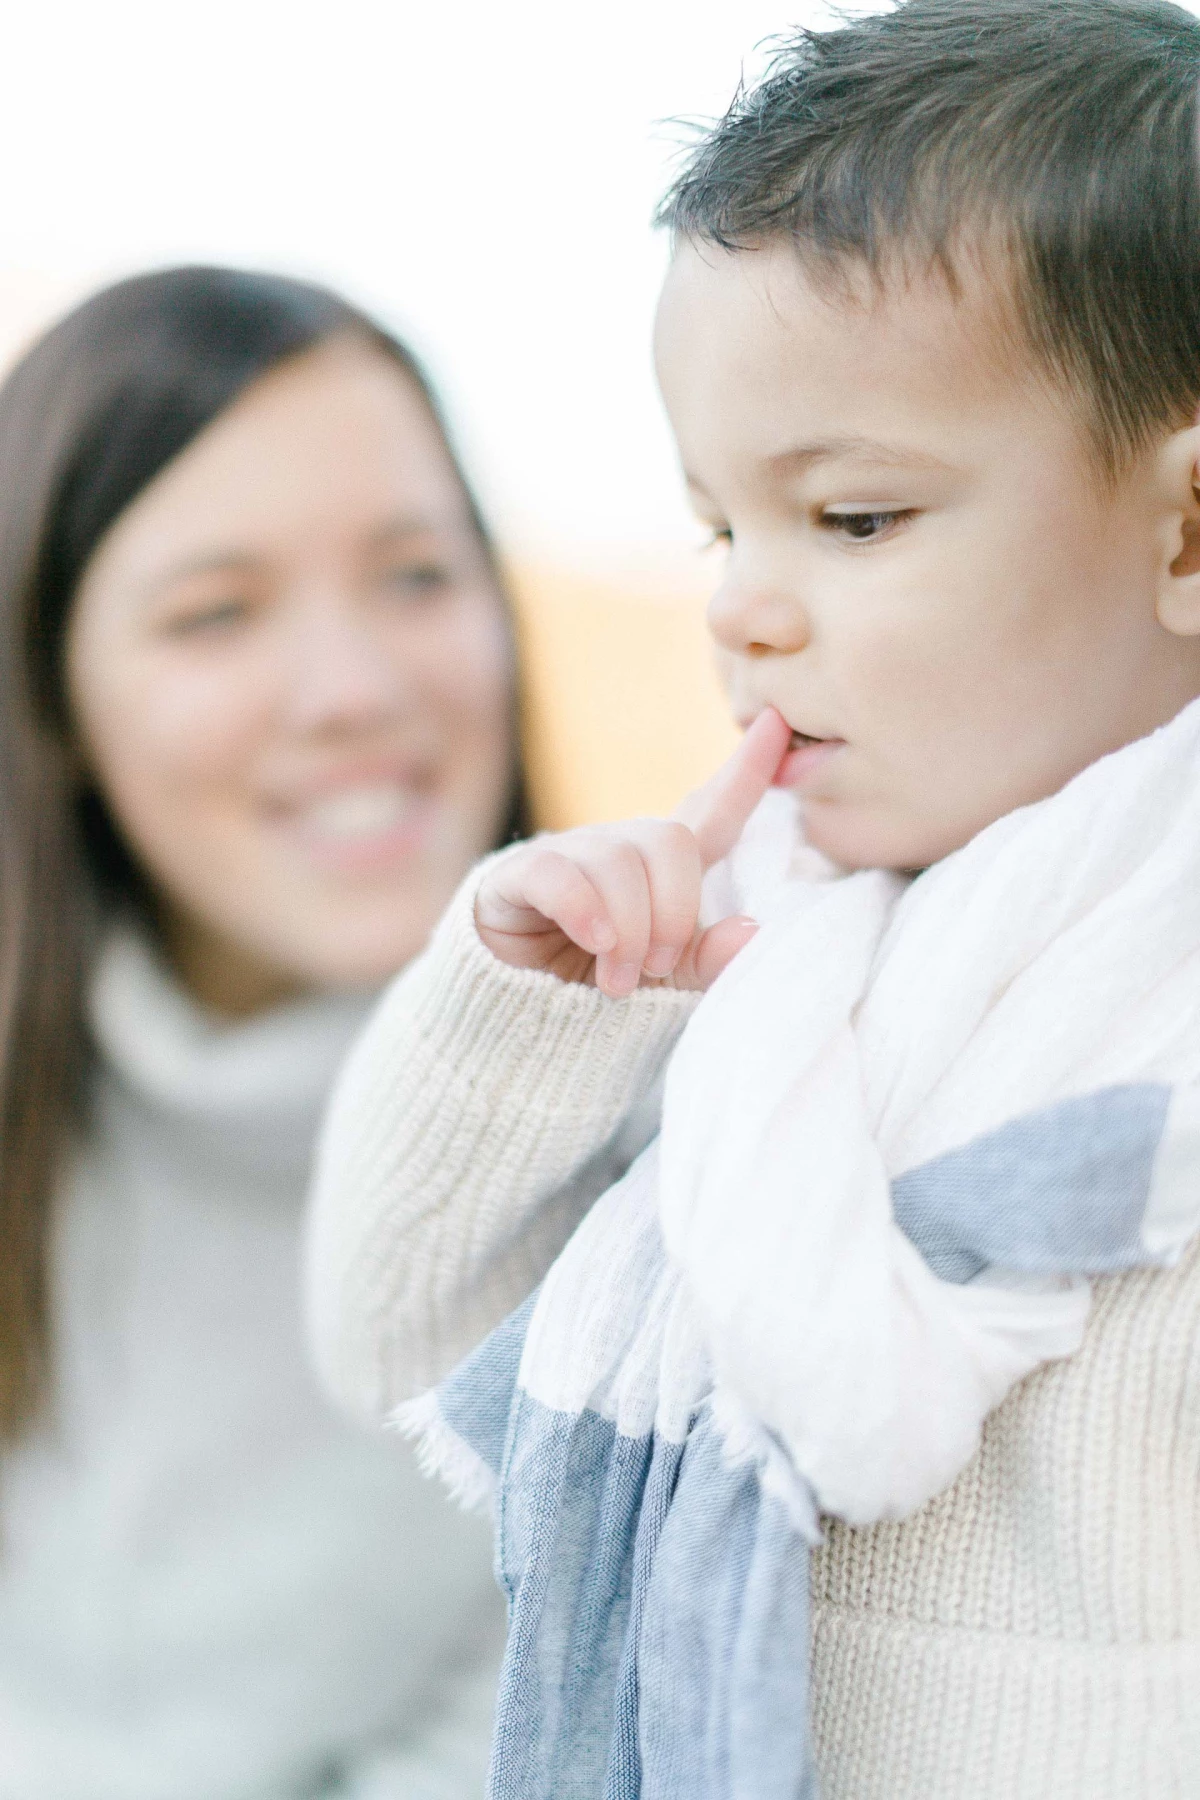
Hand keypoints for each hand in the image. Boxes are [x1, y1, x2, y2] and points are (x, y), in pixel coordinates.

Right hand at [474, 708, 791, 995]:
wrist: (511, 1022)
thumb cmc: (593, 993)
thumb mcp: (662, 985)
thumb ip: (706, 961)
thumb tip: (753, 931)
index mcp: (659, 872)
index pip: (711, 812)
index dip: (746, 770)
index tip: (779, 722)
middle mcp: (616, 852)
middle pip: (668, 840)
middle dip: (674, 911)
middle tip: (654, 965)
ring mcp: (566, 858)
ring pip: (617, 862)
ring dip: (627, 929)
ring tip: (617, 980)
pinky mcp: (516, 876)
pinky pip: (558, 873)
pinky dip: (583, 909)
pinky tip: (594, 943)